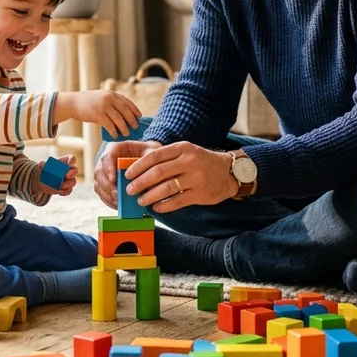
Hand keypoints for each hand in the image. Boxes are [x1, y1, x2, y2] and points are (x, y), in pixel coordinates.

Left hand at [38, 154, 77, 196]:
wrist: (42, 181)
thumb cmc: (45, 170)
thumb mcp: (42, 166)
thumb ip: (42, 164)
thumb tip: (42, 164)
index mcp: (64, 162)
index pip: (72, 158)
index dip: (72, 160)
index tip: (69, 163)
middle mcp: (69, 170)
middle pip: (75, 170)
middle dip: (72, 173)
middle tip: (67, 176)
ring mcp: (69, 179)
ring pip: (73, 181)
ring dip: (67, 184)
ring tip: (60, 186)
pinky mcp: (66, 188)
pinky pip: (69, 190)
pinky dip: (65, 192)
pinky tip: (60, 192)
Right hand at [71, 90, 141, 138]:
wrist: (73, 102)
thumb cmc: (88, 102)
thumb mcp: (101, 97)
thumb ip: (111, 103)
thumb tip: (123, 115)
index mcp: (111, 94)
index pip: (127, 102)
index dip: (134, 109)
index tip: (139, 116)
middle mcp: (109, 98)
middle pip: (125, 110)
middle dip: (132, 119)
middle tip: (135, 126)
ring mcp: (103, 106)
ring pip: (118, 119)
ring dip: (124, 127)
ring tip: (127, 133)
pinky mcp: (98, 114)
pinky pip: (109, 125)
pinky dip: (114, 131)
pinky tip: (116, 135)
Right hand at [93, 139, 160, 209]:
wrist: (148, 159)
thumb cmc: (149, 154)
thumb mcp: (151, 153)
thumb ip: (148, 162)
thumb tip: (146, 180)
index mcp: (115, 149)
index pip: (107, 157)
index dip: (108, 169)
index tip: (114, 179)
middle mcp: (106, 161)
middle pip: (99, 173)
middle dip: (107, 186)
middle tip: (117, 195)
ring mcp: (104, 173)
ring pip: (98, 185)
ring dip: (107, 195)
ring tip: (118, 202)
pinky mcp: (106, 185)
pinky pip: (102, 194)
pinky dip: (109, 200)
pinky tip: (118, 205)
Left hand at [122, 142, 236, 213]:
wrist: (229, 172)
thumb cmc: (201, 161)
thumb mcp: (186, 152)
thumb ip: (166, 158)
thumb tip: (139, 169)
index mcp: (182, 148)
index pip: (155, 156)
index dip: (138, 166)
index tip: (127, 174)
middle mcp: (189, 161)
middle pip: (158, 172)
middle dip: (140, 182)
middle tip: (130, 190)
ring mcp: (195, 178)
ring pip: (166, 188)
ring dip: (150, 196)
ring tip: (141, 200)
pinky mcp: (200, 194)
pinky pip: (176, 201)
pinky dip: (163, 206)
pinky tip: (156, 207)